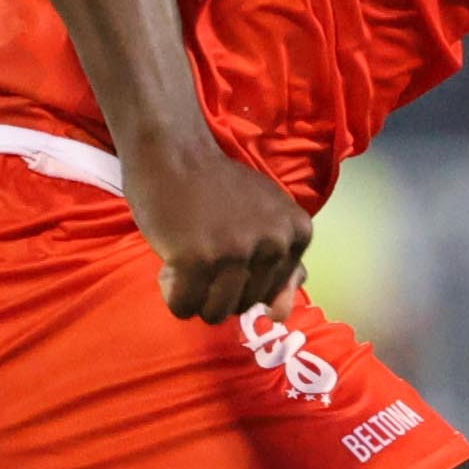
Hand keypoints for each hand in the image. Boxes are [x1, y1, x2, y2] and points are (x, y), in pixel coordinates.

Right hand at [125, 131, 308, 320]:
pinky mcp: (197, 261)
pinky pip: (184, 307)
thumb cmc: (217, 187)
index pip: (273, 292)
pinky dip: (172, 295)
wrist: (174, 153)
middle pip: (245, 305)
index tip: (228, 247)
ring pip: (216, 313)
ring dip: (195, 296)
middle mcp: (274, 244)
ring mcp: (236, 253)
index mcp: (298, 233)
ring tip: (186, 260)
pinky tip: (170, 265)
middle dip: (217, 289)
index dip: (242, 278)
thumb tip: (279, 316)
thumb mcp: (266, 218)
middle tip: (202, 250)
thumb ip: (282, 267)